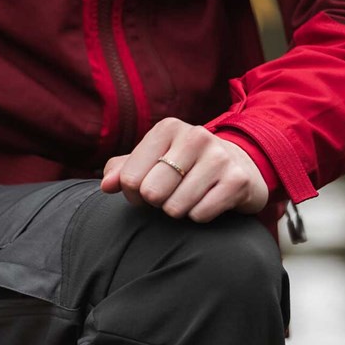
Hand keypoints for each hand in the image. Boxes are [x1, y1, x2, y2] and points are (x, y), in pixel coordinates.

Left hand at [101, 117, 268, 221]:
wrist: (238, 165)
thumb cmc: (182, 166)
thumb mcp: (150, 161)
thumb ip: (121, 170)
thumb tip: (106, 185)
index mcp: (167, 129)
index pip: (129, 179)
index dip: (133, 194)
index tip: (146, 188)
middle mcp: (196, 136)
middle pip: (151, 193)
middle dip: (156, 202)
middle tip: (170, 193)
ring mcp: (219, 157)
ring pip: (175, 208)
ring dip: (178, 210)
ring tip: (190, 195)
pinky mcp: (237, 180)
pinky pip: (199, 215)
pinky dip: (199, 215)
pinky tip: (208, 200)